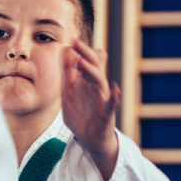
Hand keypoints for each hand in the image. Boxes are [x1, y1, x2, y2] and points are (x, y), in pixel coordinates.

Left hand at [62, 39, 120, 180]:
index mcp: (86, 83)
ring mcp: (102, 100)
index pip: (84, 63)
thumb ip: (67, 76)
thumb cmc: (81, 116)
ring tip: (83, 63)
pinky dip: (114, 98)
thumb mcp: (69, 94)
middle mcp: (96, 88)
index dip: (78, 52)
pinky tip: (115, 90)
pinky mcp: (106, 115)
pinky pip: (111, 105)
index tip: (70, 40)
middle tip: (75, 42)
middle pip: (93, 68)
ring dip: (92, 72)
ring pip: (100, 83)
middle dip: (85, 55)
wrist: (90, 140)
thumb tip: (65, 53)